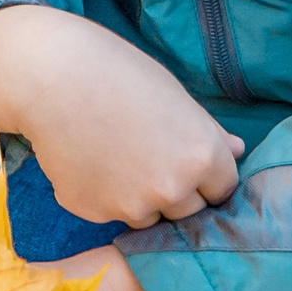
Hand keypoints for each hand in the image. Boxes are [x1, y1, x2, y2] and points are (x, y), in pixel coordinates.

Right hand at [0, 5, 243, 227]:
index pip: (223, 190)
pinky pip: (108, 212)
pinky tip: (89, 160)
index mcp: (201, 158)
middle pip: (189, 211)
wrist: (53, 78)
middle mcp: (172, 190)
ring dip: (140, 197)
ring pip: (147, 215)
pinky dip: (103, 195)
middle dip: (176, 191)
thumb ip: (208, 133)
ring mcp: (130, 207)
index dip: (208, 176)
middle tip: (149, 156)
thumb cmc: (120, 75)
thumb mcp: (176, 97)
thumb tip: (238, 151)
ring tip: (115, 155)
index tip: (187, 159)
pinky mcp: (93, 214)